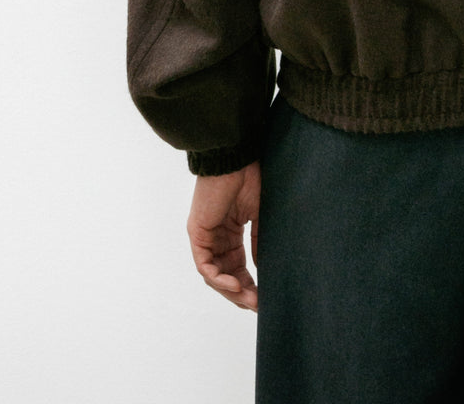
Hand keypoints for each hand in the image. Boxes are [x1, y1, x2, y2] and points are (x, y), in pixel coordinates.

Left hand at [187, 161, 261, 310]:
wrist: (236, 158)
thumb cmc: (250, 178)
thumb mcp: (259, 215)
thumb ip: (259, 242)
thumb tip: (263, 268)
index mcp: (230, 233)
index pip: (238, 267)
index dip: (251, 284)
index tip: (265, 298)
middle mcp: (215, 238)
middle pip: (225, 275)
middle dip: (241, 293)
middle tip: (258, 306)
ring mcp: (205, 236)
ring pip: (213, 275)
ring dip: (231, 290)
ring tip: (249, 299)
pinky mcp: (197, 233)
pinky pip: (204, 264)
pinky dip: (218, 278)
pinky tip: (235, 284)